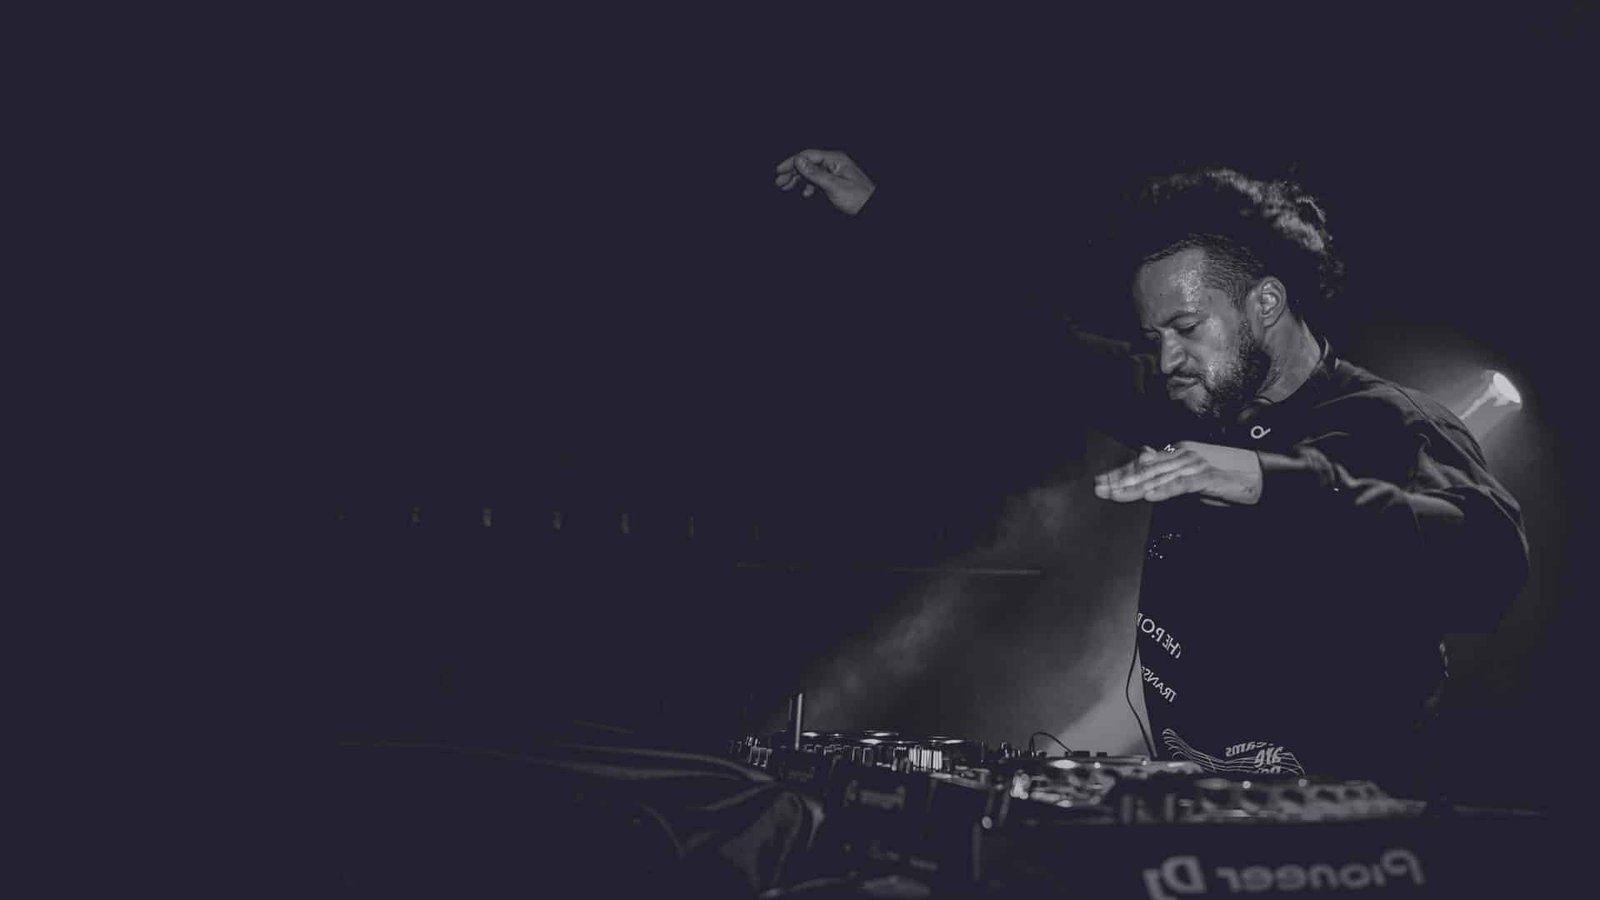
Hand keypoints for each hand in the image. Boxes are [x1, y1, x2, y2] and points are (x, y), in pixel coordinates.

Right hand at [774, 149, 875, 214]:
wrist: (872, 209)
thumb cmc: (858, 197)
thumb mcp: (834, 186)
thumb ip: (815, 173)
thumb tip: (798, 161)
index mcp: (835, 159)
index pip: (808, 156)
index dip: (791, 162)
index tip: (779, 171)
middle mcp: (834, 163)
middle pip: (808, 163)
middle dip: (792, 172)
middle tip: (778, 182)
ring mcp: (835, 172)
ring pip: (811, 172)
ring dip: (798, 180)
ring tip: (786, 188)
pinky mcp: (836, 182)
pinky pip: (818, 180)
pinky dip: (809, 186)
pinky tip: (805, 194)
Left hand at [1094, 441, 1262, 505]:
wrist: (1260, 475)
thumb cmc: (1225, 476)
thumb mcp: (1192, 474)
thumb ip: (1169, 470)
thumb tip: (1145, 457)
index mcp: (1177, 453)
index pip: (1144, 464)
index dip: (1122, 474)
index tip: (1102, 482)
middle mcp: (1183, 455)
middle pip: (1146, 470)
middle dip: (1121, 480)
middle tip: (1099, 489)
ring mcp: (1195, 465)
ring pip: (1159, 477)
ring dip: (1136, 487)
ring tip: (1116, 494)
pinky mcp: (1208, 477)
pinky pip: (1182, 485)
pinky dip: (1165, 490)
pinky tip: (1150, 497)